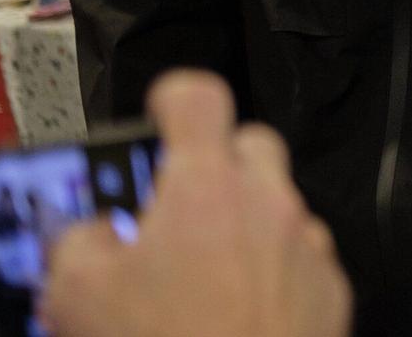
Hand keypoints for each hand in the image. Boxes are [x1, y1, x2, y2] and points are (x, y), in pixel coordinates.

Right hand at [39, 71, 351, 336]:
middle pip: (252, 146)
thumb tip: (95, 234)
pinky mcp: (333, 292)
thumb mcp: (78, 295)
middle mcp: (271, 204)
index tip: (161, 113)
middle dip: (216, 166)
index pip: (199, 97)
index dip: (174, 98)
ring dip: (245, 227)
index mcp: (208, 187)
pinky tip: (238, 314)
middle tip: (176, 210)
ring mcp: (309, 246)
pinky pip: (302, 260)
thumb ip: (81, 242)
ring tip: (202, 279)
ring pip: (279, 208)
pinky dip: (273, 274)